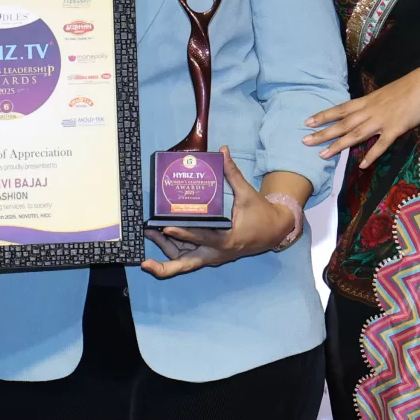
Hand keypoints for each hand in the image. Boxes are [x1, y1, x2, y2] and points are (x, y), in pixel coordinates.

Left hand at [142, 148, 292, 277]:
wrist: (274, 232)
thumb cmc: (261, 214)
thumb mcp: (247, 194)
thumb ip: (233, 173)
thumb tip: (223, 151)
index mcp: (227, 240)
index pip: (202, 237)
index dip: (183, 233)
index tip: (166, 227)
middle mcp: (217, 253)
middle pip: (187, 264)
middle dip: (165, 268)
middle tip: (145, 264)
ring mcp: (213, 257)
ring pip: (184, 260)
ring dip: (166, 250)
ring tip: (149, 234)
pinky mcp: (211, 255)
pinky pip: (189, 256)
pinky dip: (175, 248)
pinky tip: (161, 235)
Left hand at [301, 61, 419, 168]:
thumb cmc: (412, 86)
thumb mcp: (389, 92)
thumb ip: (377, 103)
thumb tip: (369, 110)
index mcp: (369, 100)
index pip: (341, 109)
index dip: (324, 115)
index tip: (307, 121)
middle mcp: (371, 110)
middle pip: (343, 123)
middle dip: (323, 133)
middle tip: (304, 141)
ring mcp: (383, 120)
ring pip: (356, 134)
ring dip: (338, 145)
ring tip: (323, 155)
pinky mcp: (397, 128)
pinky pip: (382, 144)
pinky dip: (371, 155)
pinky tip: (362, 165)